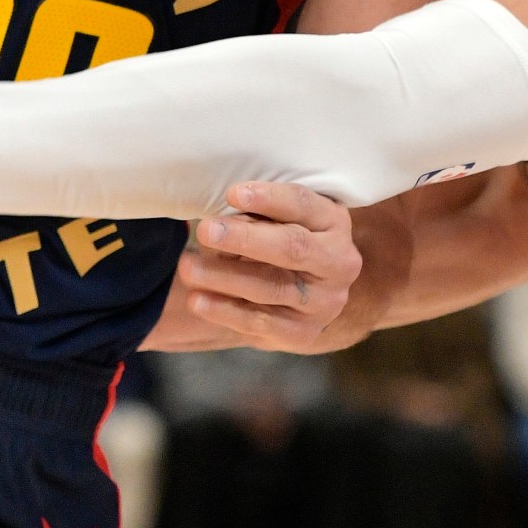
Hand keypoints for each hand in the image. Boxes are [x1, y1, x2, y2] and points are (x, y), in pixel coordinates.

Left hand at [144, 182, 375, 352]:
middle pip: (292, 247)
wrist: (302, 293)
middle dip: (244, 239)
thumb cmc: (280, 239)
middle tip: (206, 230)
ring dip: (224, 276)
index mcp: (334, 222)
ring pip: (271, 287)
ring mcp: (325, 302)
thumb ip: (256, 216)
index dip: (269, 199)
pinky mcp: (303, 333)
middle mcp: (339, 262)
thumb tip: (223, 220)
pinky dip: (225, 310)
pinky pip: (260, 322)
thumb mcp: (276, 219)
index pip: (304, 204)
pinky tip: (197, 299)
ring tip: (187, 267)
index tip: (232, 194)